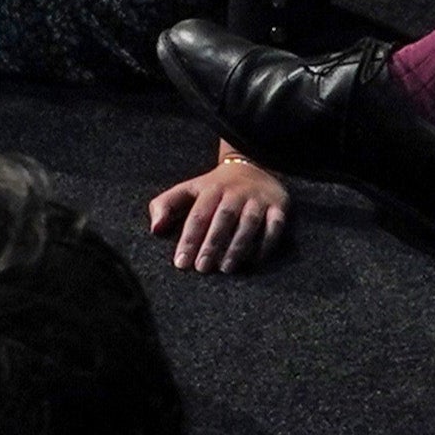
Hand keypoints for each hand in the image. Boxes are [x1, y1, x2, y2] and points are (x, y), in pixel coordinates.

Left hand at [146, 147, 291, 274]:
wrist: (253, 166)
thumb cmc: (215, 188)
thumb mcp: (189, 190)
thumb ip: (166, 205)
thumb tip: (155, 229)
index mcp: (211, 188)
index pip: (198, 214)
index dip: (189, 239)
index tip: (181, 263)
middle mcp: (236, 192)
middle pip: (223, 218)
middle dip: (211, 244)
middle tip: (202, 268)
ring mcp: (258, 200)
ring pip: (249, 222)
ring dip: (237, 246)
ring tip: (226, 268)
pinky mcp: (279, 207)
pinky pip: (275, 226)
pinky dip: (266, 244)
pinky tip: (254, 261)